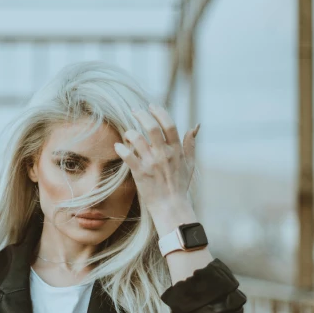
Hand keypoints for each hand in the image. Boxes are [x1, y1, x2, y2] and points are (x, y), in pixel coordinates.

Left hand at [114, 104, 198, 219]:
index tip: (151, 106)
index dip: (159, 112)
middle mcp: (164, 154)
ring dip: (130, 132)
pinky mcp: (140, 173)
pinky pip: (128, 157)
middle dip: (141, 115)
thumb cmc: (180, 186)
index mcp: (176, 150)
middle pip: (151, 127)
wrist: (171, 207)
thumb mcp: (190, 164)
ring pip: (137, 139)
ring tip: (127, 133)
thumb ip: (191, 144)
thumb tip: (195, 126)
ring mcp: (152, 163)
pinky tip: (118, 146)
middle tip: (134, 110)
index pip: (169, 124)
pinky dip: (121, 149)